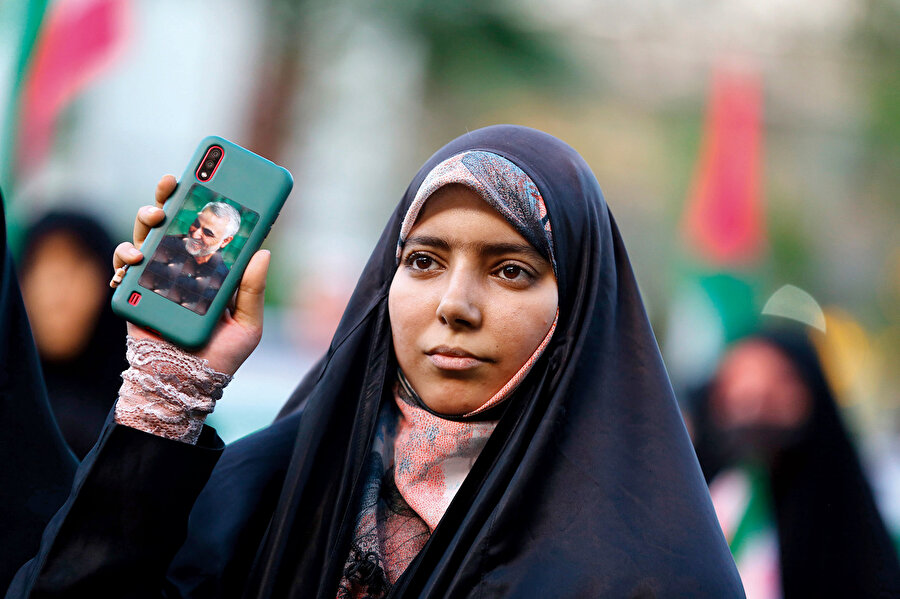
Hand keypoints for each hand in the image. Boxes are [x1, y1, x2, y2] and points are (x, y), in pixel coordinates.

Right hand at [111, 175, 268, 374]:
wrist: (185, 385)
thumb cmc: (220, 356)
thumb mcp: (247, 324)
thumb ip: (252, 290)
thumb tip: (264, 251)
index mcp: (212, 270)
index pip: (209, 229)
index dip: (208, 202)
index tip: (213, 177)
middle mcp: (182, 267)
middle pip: (174, 223)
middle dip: (171, 197)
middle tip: (174, 183)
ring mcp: (156, 278)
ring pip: (145, 236)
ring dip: (146, 220)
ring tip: (155, 217)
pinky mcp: (134, 293)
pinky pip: (122, 268)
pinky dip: (124, 258)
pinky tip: (134, 258)